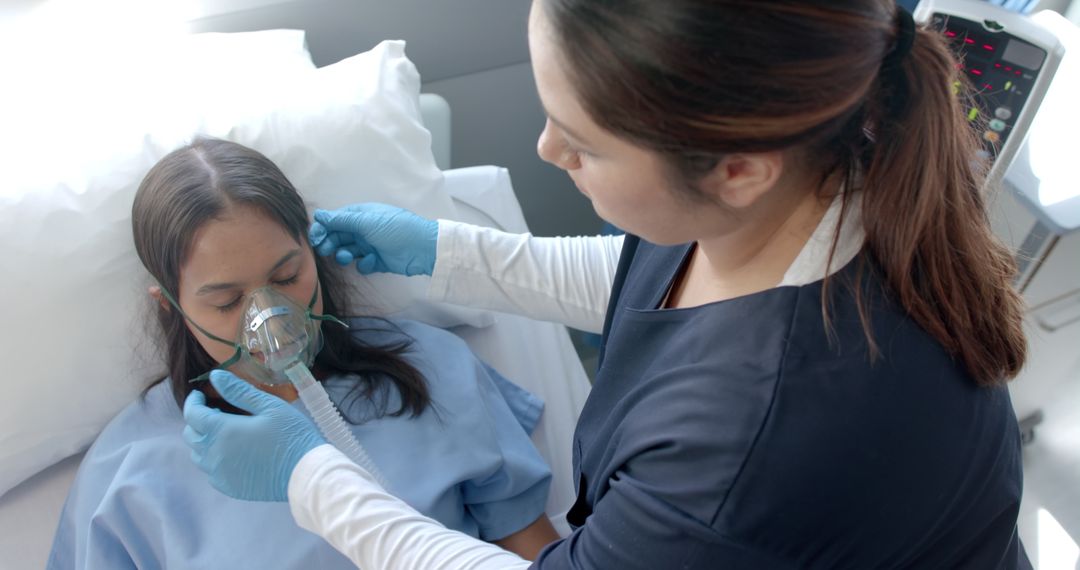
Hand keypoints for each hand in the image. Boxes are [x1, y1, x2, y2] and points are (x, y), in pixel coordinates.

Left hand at [182, 370, 325, 501]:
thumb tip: (215, 376)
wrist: (304, 473)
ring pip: (197, 455)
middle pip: (190, 435)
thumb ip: (238, 391)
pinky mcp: (227, 487)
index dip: (193, 401)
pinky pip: (210, 471)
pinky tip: (232, 453)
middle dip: (197, 420)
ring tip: (224, 433)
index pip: (192, 414)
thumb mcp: (268, 406)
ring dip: (204, 440)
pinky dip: (213, 459)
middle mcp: (213, 454)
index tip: (200, 394)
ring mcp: (219, 473)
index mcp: (221, 430)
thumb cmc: (290, 434)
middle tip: (215, 412)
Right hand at [308, 203, 437, 275]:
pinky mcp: (378, 261)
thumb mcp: (367, 222)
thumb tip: (318, 214)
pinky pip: (363, 263)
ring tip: (348, 257)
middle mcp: (364, 229)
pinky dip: (365, 264)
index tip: (314, 238)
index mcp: (361, 215)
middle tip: (325, 250)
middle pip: (339, 236)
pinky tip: (372, 262)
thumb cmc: (396, 229)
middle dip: (331, 243)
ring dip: (345, 254)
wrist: (423, 249)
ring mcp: (371, 245)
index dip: (323, 228)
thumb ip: (341, 220)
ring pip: (349, 250)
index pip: (336, 220)